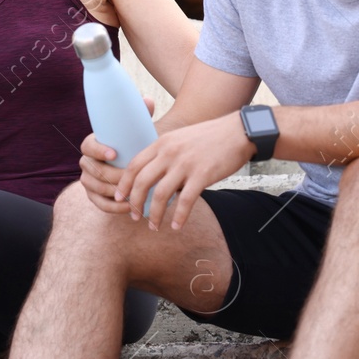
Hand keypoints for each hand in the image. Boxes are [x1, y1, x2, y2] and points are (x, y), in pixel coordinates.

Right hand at [77, 96, 156, 214]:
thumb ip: (142, 113)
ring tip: (129, 193)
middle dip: (110, 175)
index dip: (98, 150)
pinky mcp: (95, 196)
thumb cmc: (138, 143)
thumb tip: (148, 101)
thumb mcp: (140, 129)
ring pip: (94, 187)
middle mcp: (87, 162)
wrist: (140, 163)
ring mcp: (89, 180)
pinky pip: (99, 203)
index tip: (114, 154)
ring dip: (111, 191)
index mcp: (93, 144)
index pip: (88, 146)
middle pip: (91, 170)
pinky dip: (112, 207)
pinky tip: (127, 207)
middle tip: (129, 177)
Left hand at [113, 113, 253, 229]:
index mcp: (162, 143)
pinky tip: (176, 226)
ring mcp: (185, 164)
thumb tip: (157, 178)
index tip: (120, 197)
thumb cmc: (210, 137)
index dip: (124, 184)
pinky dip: (178, 217)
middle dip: (135, 203)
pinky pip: (185, 201)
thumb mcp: (181, 139)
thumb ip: (166, 155)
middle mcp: (170, 153)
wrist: (239, 132)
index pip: (134, 165)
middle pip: (142, 181)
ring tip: (154, 226)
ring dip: (155, 214)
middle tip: (134, 217)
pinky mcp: (202, 175)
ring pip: (161, 194)